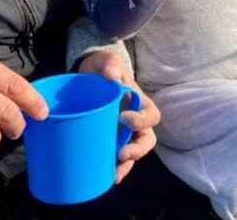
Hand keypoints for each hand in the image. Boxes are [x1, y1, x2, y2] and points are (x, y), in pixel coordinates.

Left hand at [78, 50, 160, 182]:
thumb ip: (110, 63)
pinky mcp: (109, 140)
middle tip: (122, 153)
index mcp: (139, 102)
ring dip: (127, 165)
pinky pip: (117, 158)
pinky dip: (114, 169)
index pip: (151, 115)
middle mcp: (135, 120)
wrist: (85, 77)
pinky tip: (106, 177)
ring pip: (134, 153)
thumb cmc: (101, 68)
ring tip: (115, 174)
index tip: (123, 118)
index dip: (142, 120)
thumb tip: (112, 75)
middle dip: (138, 149)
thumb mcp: (105, 60)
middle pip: (147, 139)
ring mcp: (122, 132)